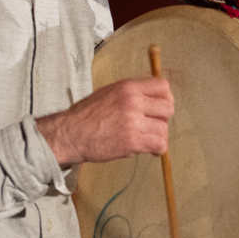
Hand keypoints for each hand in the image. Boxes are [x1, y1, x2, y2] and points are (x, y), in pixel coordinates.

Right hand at [36, 77, 172, 166]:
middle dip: (163, 118)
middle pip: (168, 107)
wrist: (70, 134)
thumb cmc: (85, 116)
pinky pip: (159, 145)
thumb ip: (130, 93)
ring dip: (158, 136)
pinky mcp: (132, 141)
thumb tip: (150, 98)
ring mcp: (133, 122)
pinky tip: (149, 150)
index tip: (159, 108)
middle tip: (153, 125)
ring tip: (147, 140)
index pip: (162, 86)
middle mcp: (132, 101)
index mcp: (127, 87)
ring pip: (164, 128)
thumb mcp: (108, 93)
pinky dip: (157, 149)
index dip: (165, 98)